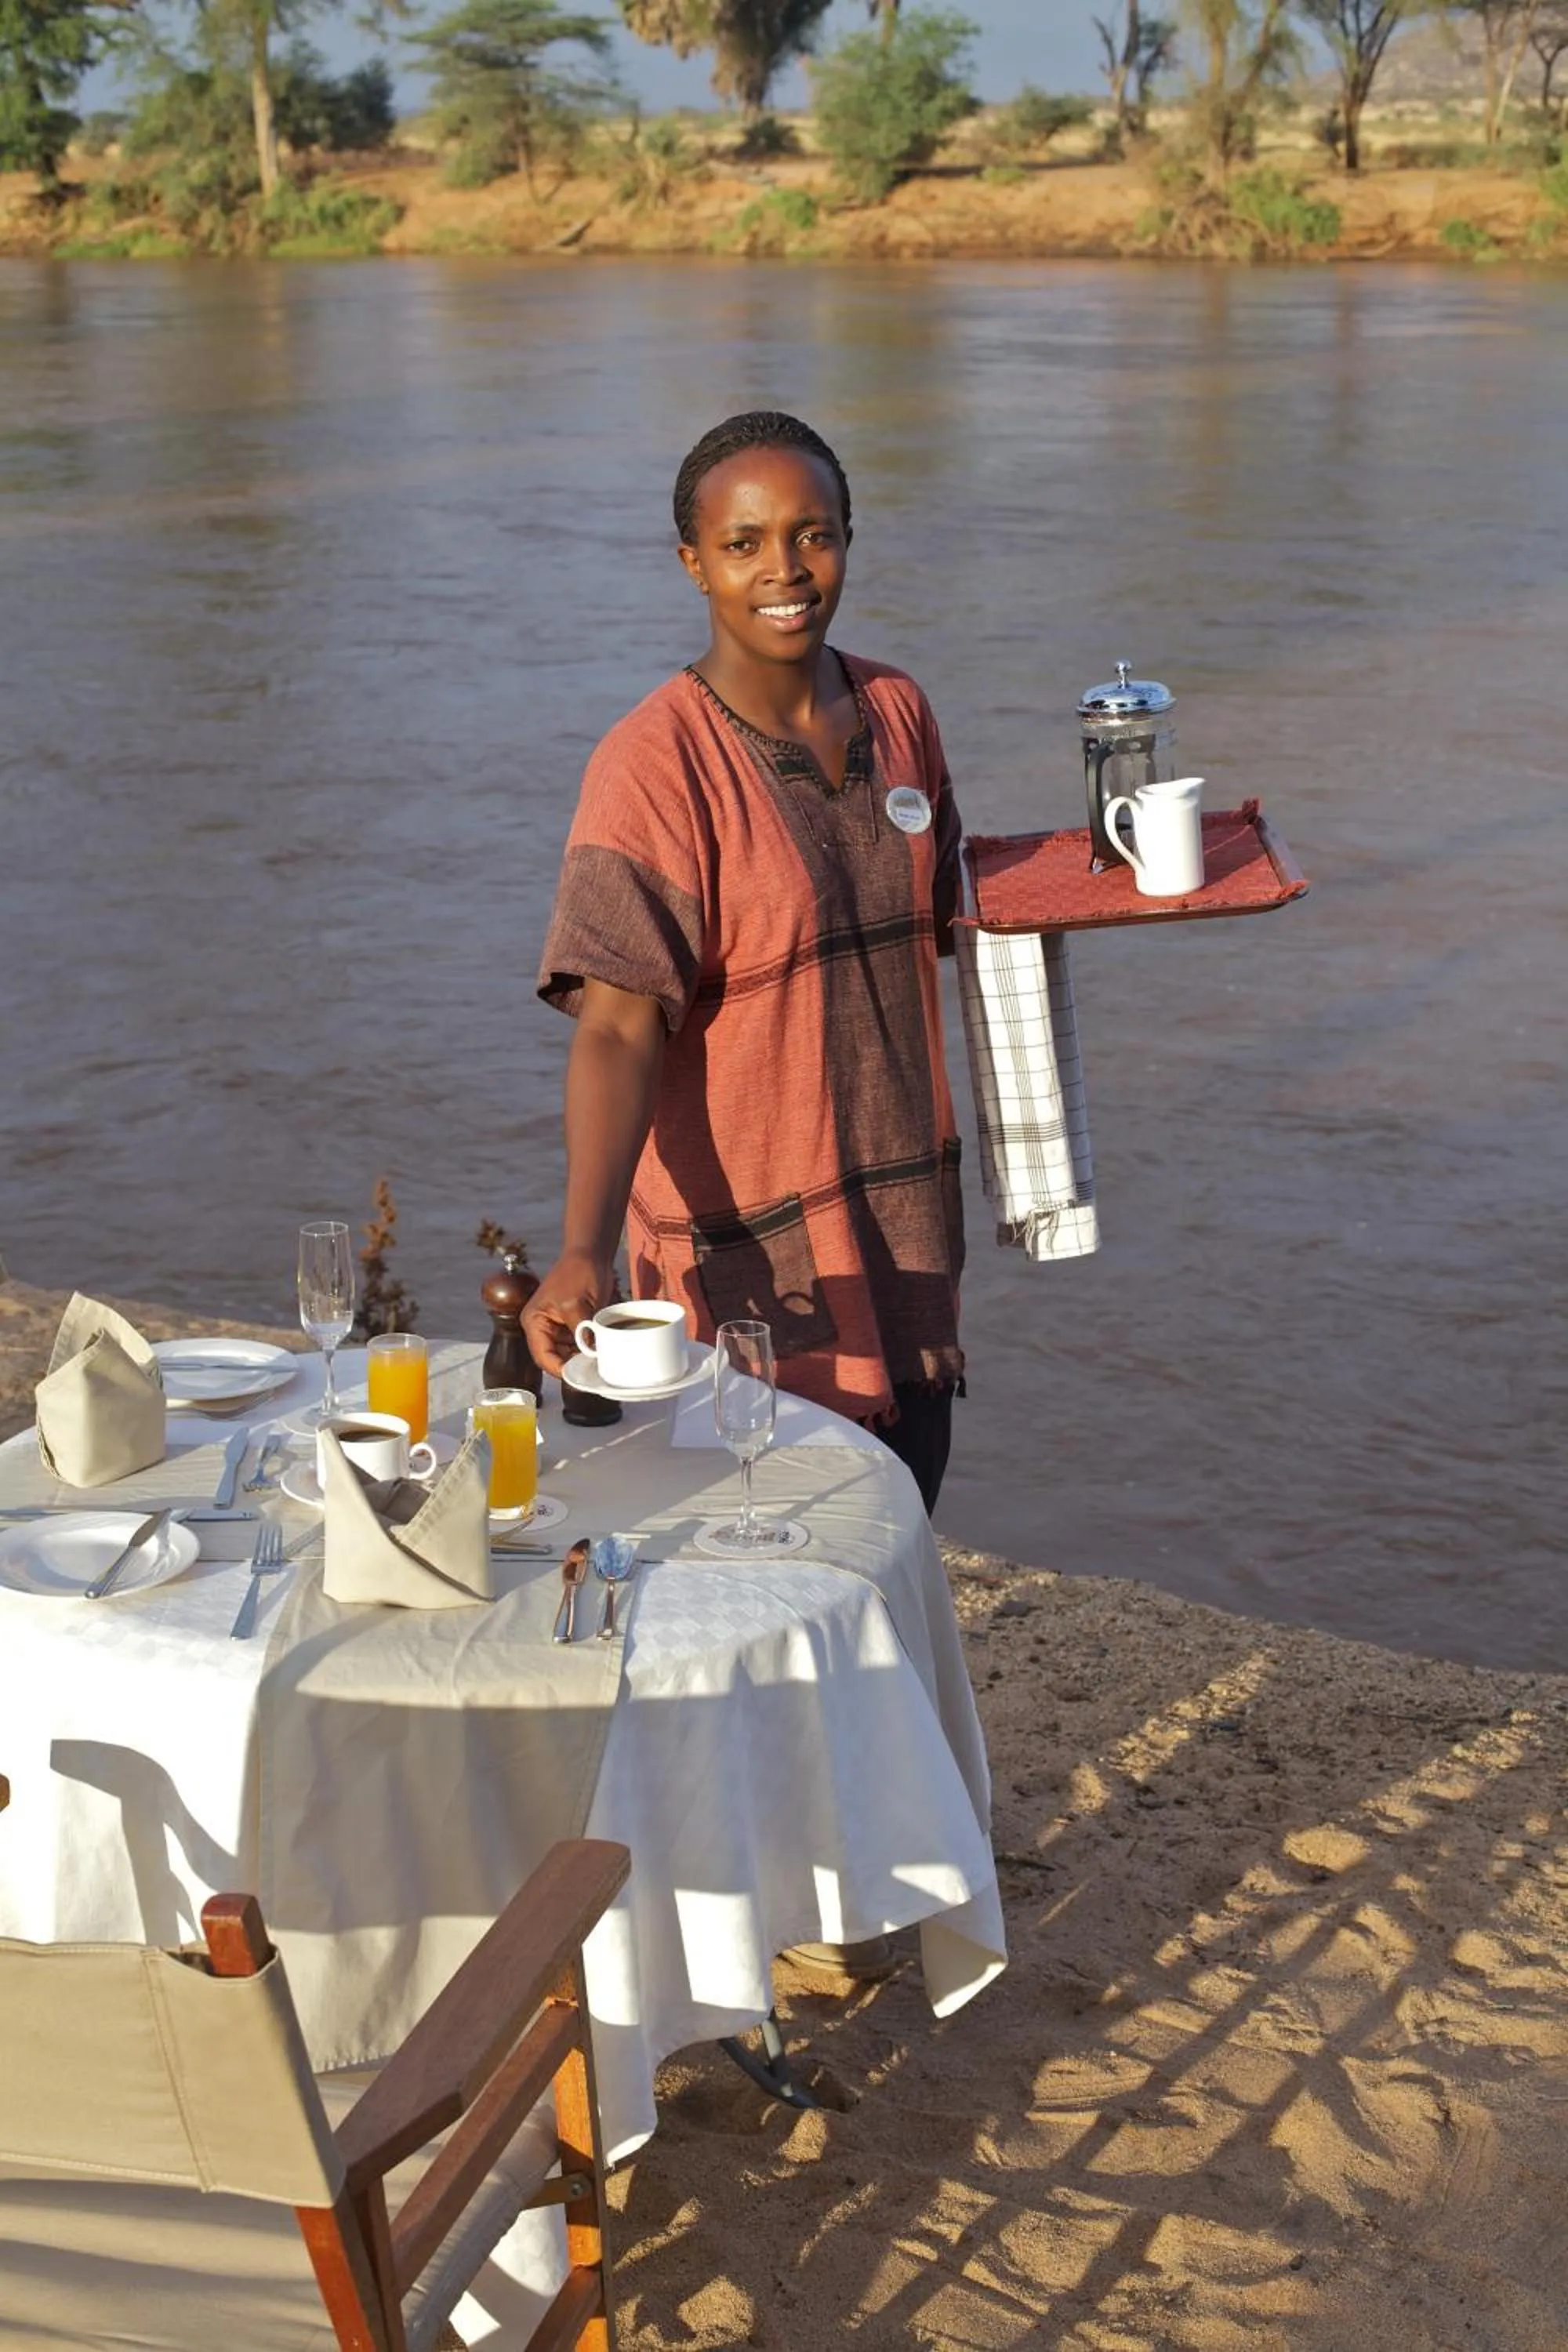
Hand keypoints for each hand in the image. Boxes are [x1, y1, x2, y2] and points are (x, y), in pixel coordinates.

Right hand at [524, 1249, 612, 1378]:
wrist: (591, 1254)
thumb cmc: (579, 1273)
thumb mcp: (577, 1305)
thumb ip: (581, 1332)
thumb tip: (591, 1357)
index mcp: (534, 1322)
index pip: (543, 1356)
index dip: (560, 1369)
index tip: (579, 1376)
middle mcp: (542, 1328)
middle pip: (554, 1358)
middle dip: (573, 1366)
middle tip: (593, 1373)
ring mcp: (557, 1327)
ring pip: (567, 1354)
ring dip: (582, 1360)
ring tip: (599, 1365)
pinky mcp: (572, 1325)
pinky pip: (578, 1345)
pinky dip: (588, 1350)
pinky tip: (601, 1354)